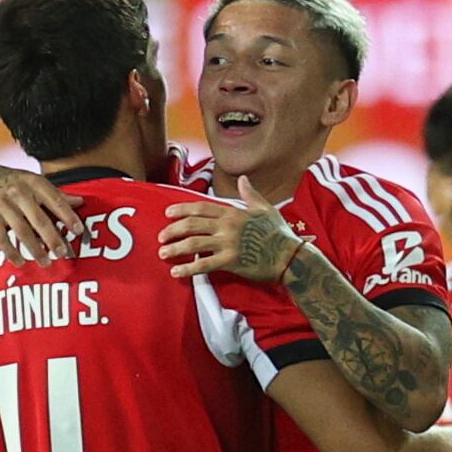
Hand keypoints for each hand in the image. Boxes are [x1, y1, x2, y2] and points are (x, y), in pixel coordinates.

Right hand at [0, 165, 89, 264]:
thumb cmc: (12, 183)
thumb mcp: (33, 183)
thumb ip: (56, 194)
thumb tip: (81, 202)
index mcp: (33, 182)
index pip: (55, 200)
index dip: (67, 216)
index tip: (78, 231)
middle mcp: (18, 191)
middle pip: (39, 219)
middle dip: (52, 238)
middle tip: (63, 254)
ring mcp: (2, 203)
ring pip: (21, 231)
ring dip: (34, 249)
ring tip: (45, 262)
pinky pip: (1, 238)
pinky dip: (11, 252)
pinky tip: (20, 262)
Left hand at [158, 193, 303, 282]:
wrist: (290, 256)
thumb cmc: (279, 233)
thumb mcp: (265, 209)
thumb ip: (250, 194)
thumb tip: (243, 179)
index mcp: (233, 212)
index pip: (201, 207)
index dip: (182, 209)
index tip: (168, 213)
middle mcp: (228, 226)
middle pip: (193, 224)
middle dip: (173, 230)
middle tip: (160, 237)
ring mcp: (228, 243)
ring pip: (194, 244)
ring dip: (175, 248)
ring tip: (163, 253)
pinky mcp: (231, 261)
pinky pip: (204, 265)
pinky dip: (188, 269)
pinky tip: (176, 272)